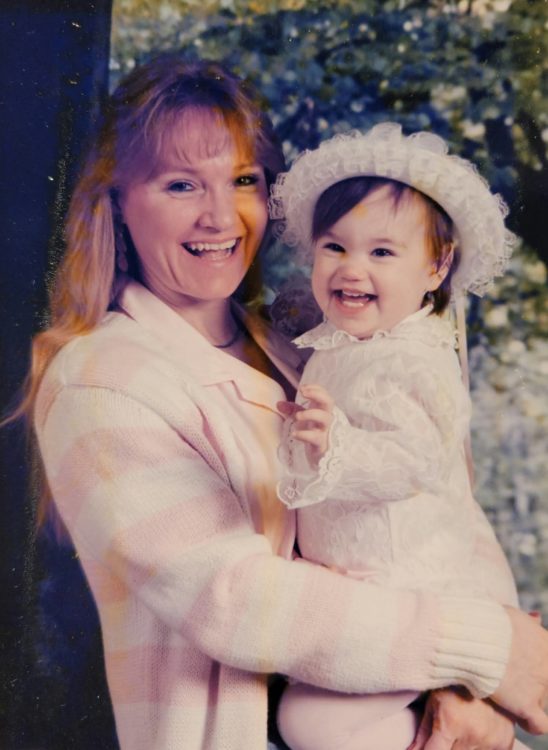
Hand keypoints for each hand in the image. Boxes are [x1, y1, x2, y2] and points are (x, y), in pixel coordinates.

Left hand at [278, 384, 333, 463]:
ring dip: (310, 414)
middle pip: (329, 402)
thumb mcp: (303, 419)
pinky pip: (316, 438)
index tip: (302, 388)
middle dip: (317, 394)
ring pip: (325, 418)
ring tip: (297, 416)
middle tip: (303, 392)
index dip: (315, 389)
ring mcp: (325, 431)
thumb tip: (278, 404)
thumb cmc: (313, 432)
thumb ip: (292, 410)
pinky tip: (295, 434)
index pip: (324, 394)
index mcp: (322, 410)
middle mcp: (325, 418)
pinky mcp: (322, 444)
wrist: (323, 456)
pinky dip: (305, 434)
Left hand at [408, 688, 513, 749]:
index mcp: (451, 723)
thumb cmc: (456, 684)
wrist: (488, 669)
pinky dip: (479, 747)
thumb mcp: (434, 702)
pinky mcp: (506, 743)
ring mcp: (492, 741)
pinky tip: (476, 733)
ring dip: (461, 746)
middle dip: (445, 746)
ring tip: (463, 726)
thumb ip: (423, 732)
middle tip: (448, 729)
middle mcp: (473, 735)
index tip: (427, 746)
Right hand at [491, 606, 547, 733]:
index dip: (535, 668)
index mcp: (546, 643)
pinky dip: (531, 724)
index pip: (545, 662)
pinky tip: (521, 718)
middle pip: (545, 682)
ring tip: (508, 696)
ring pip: (541, 701)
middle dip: (531, 682)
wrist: (475, 636)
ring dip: (526, 699)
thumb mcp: (514, 614)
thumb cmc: (487, 621)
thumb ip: (528, 622)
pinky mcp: (526, 704)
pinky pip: (539, 724)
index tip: (521, 666)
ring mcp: (540, 686)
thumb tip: (538, 617)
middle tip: (512, 679)